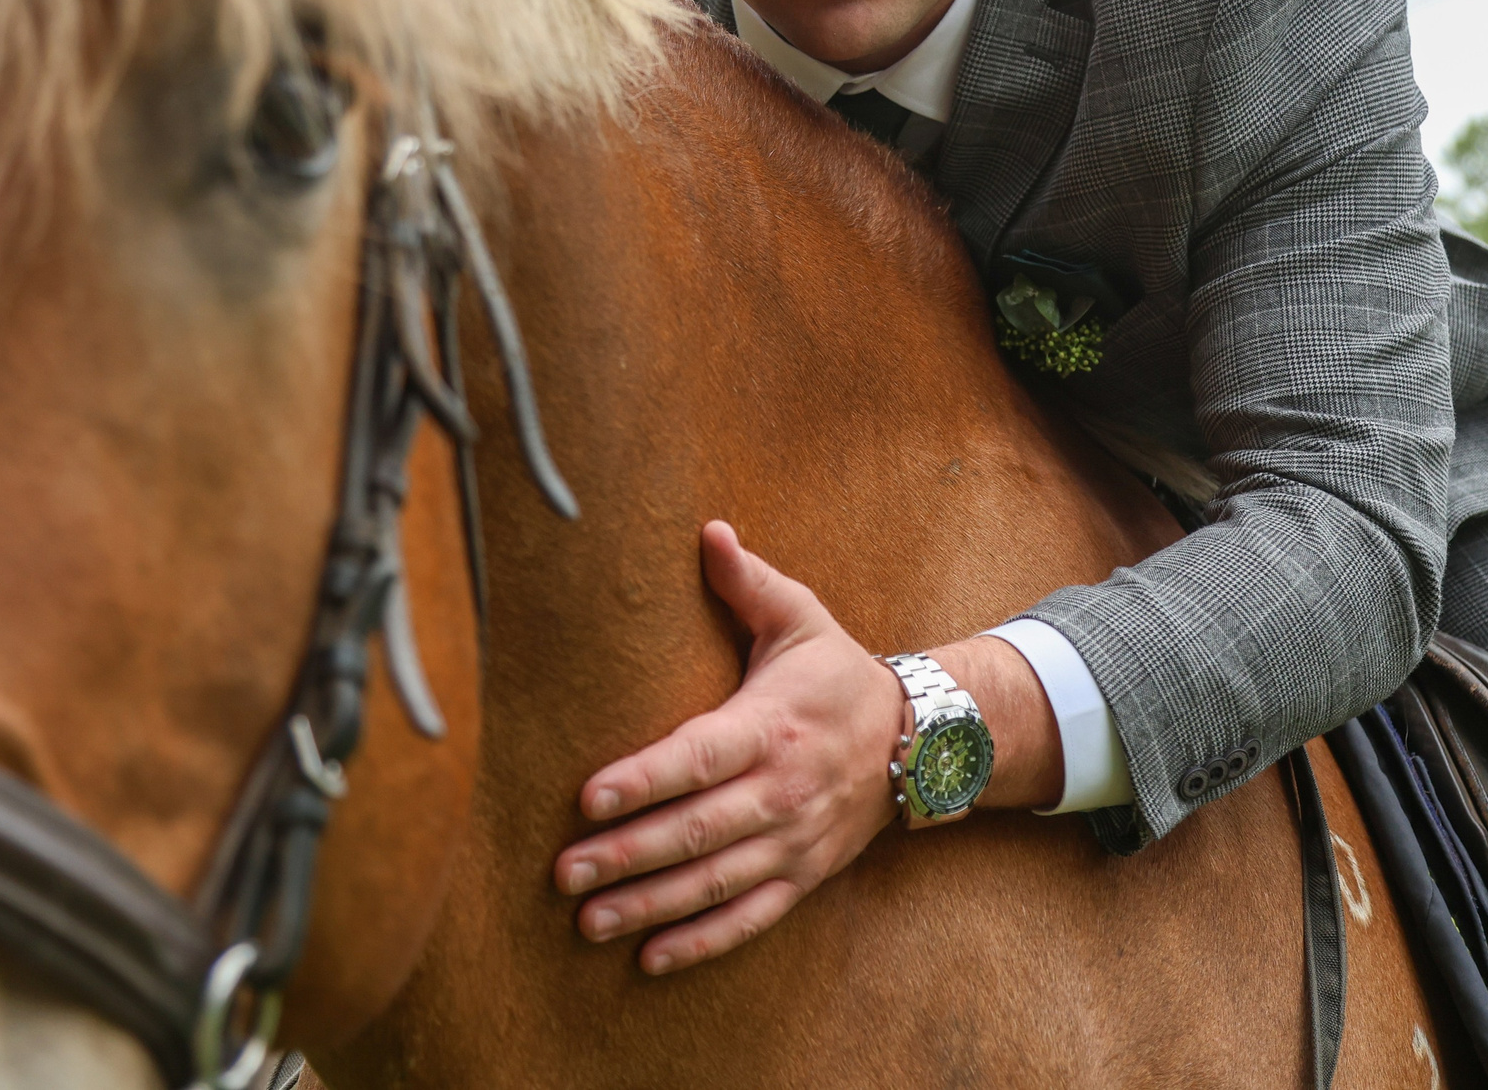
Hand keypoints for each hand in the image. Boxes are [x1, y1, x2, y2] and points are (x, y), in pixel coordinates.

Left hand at [552, 521, 905, 974]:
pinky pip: (750, 916)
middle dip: (626, 854)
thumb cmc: (839, 674)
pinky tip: (650, 958)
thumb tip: (708, 529)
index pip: (698, 756)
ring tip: (589, 921)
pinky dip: (702, 942)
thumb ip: (748, 581)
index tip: (587, 798)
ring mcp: (794, 840)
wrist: (923, 741)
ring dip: (651, 906)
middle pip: (696, 829)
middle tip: (563, 873)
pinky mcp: (804, 875)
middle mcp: (782, 790)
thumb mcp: (801, 618)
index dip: (644, 779)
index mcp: (771, 725)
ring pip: (716, 882)